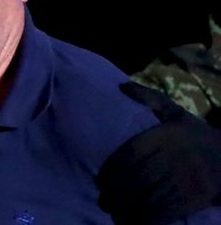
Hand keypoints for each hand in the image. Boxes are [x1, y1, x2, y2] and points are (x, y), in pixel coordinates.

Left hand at [97, 82, 220, 224]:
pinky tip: (136, 221)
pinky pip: (168, 210)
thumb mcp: (177, 113)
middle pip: (137, 178)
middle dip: (116, 193)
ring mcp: (186, 178)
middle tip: (103, 201)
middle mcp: (174, 157)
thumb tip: (122, 86)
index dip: (112, 169)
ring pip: (151, 197)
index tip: (100, 179)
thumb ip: (150, 98)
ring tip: (115, 214)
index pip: (131, 153)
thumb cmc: (197, 135)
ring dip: (129, 209)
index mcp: (167, 136)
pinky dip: (149, 218)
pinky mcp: (196, 196)